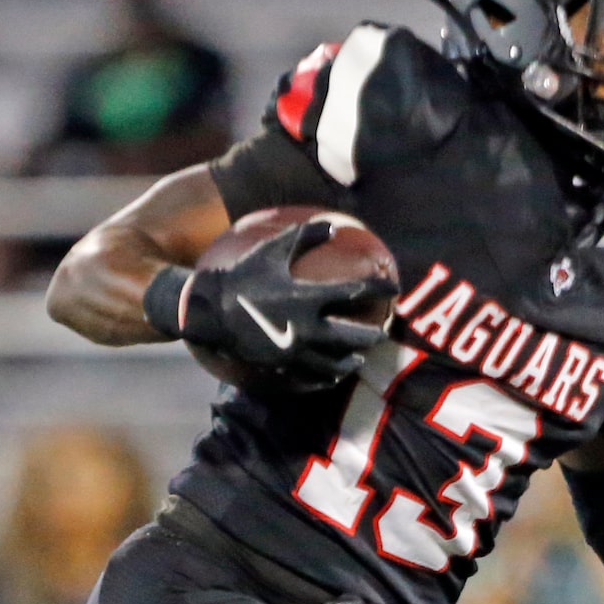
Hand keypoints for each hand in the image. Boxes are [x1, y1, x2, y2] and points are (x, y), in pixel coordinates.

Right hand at [170, 215, 394, 391]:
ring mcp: (297, 353)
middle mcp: (308, 328)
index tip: (393, 285)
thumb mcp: (271, 250)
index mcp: (308, 298)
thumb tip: (334, 226)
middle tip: (382, 330)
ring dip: (353, 359)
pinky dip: (328, 375)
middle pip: (355, 337)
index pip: (355, 293)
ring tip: (360, 356)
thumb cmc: (242, 275)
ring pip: (338, 363)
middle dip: (373, 334)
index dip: (379, 288)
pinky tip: (334, 372)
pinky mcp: (285, 368)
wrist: (209, 311)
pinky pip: (314, 377)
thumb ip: (305, 237)